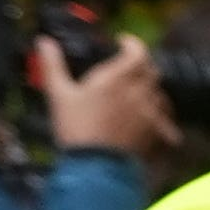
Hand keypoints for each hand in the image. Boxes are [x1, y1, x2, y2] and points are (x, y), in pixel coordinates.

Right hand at [38, 36, 172, 160]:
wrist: (94, 167)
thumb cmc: (75, 129)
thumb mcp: (59, 95)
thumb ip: (53, 66)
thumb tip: (43, 41)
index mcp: (117, 78)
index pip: (138, 52)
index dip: (133, 44)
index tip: (122, 43)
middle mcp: (139, 92)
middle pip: (151, 71)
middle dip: (141, 65)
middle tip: (127, 69)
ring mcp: (150, 113)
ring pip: (160, 93)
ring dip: (150, 90)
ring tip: (137, 94)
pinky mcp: (156, 133)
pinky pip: (167, 120)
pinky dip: (161, 117)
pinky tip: (152, 120)